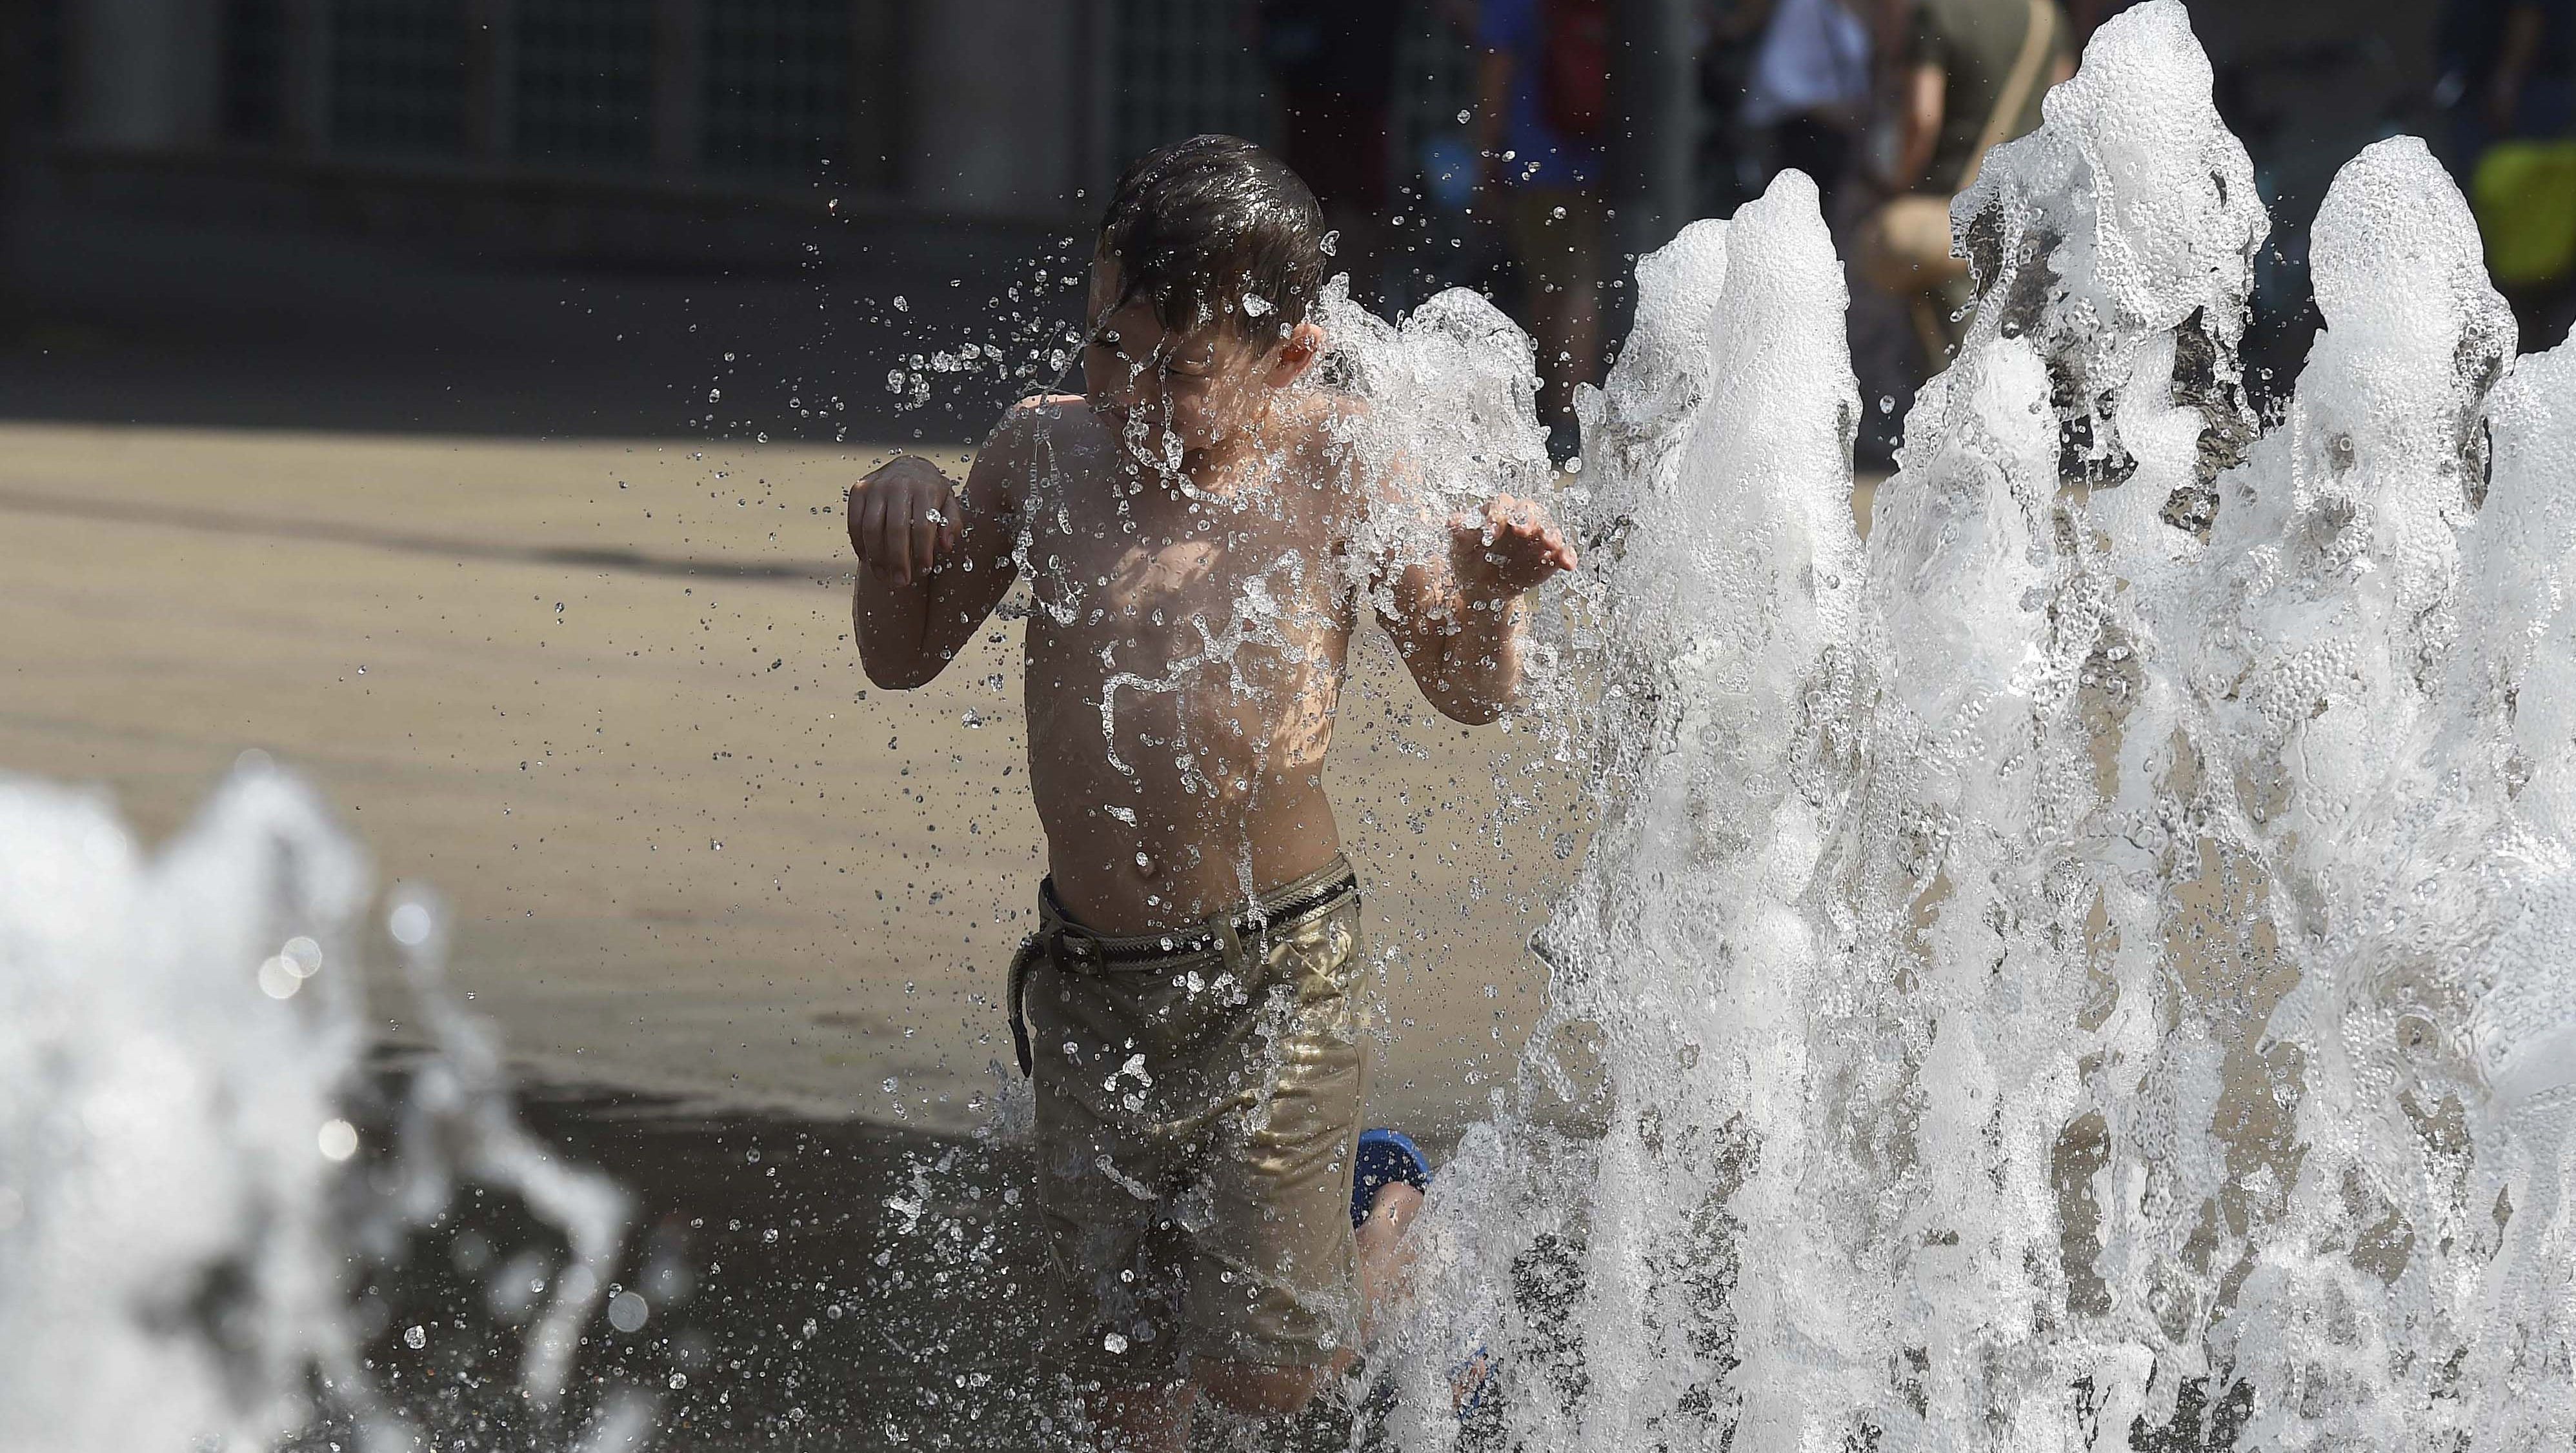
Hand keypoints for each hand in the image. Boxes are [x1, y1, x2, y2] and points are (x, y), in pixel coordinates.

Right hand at [848, 455, 960, 584]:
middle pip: (895, 529)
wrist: (909, 467)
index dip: (922, 553)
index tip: (923, 571)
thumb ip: (951, 524)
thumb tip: (945, 546)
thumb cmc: (931, 494)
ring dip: (876, 557)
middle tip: (900, 582)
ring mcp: (876, 485)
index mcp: (925, 488)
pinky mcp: (859, 489)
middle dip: (898, 560)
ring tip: (882, 577)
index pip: (922, 526)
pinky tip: (867, 560)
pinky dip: (859, 544)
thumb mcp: (948, 504)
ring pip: (872, 527)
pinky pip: (855, 522)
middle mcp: (899, 484)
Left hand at [1450, 495, 1576, 598]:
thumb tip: (1452, 521)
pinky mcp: (1550, 556)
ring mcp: (1537, 538)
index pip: (1501, 505)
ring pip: (1549, 528)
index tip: (1490, 533)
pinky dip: (1567, 556)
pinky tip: (1567, 564)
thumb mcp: (1459, 548)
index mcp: (1498, 513)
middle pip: (1530, 509)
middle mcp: (1520, 520)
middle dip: (1528, 519)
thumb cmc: (1469, 562)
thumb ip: (1459, 532)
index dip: (1497, 516)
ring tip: (1550, 544)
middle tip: (1523, 531)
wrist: (1483, 590)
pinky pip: (1563, 552)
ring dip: (1551, 534)